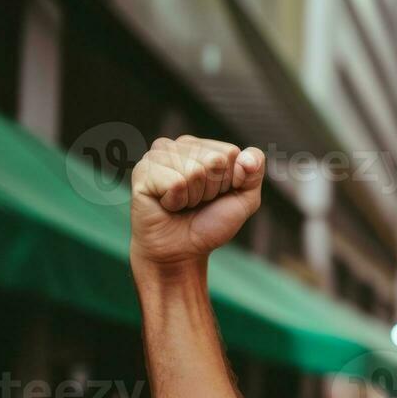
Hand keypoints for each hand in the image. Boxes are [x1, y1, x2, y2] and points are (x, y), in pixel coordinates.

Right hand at [130, 136, 265, 267]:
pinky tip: (167, 205)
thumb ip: (254, 172)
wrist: (182, 252)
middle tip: (197, 202)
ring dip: (194, 197)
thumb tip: (247, 157)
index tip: (216, 196)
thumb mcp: (244, 199)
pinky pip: (175, 182)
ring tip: (182, 204)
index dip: (231, 181)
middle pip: (215, 160)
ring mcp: (157, 156)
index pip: (232, 153)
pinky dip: (177, 201)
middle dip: (212, 190)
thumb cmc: (210, 224)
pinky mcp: (142, 171)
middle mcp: (179, 146)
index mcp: (203, 147)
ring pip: (195, 171)